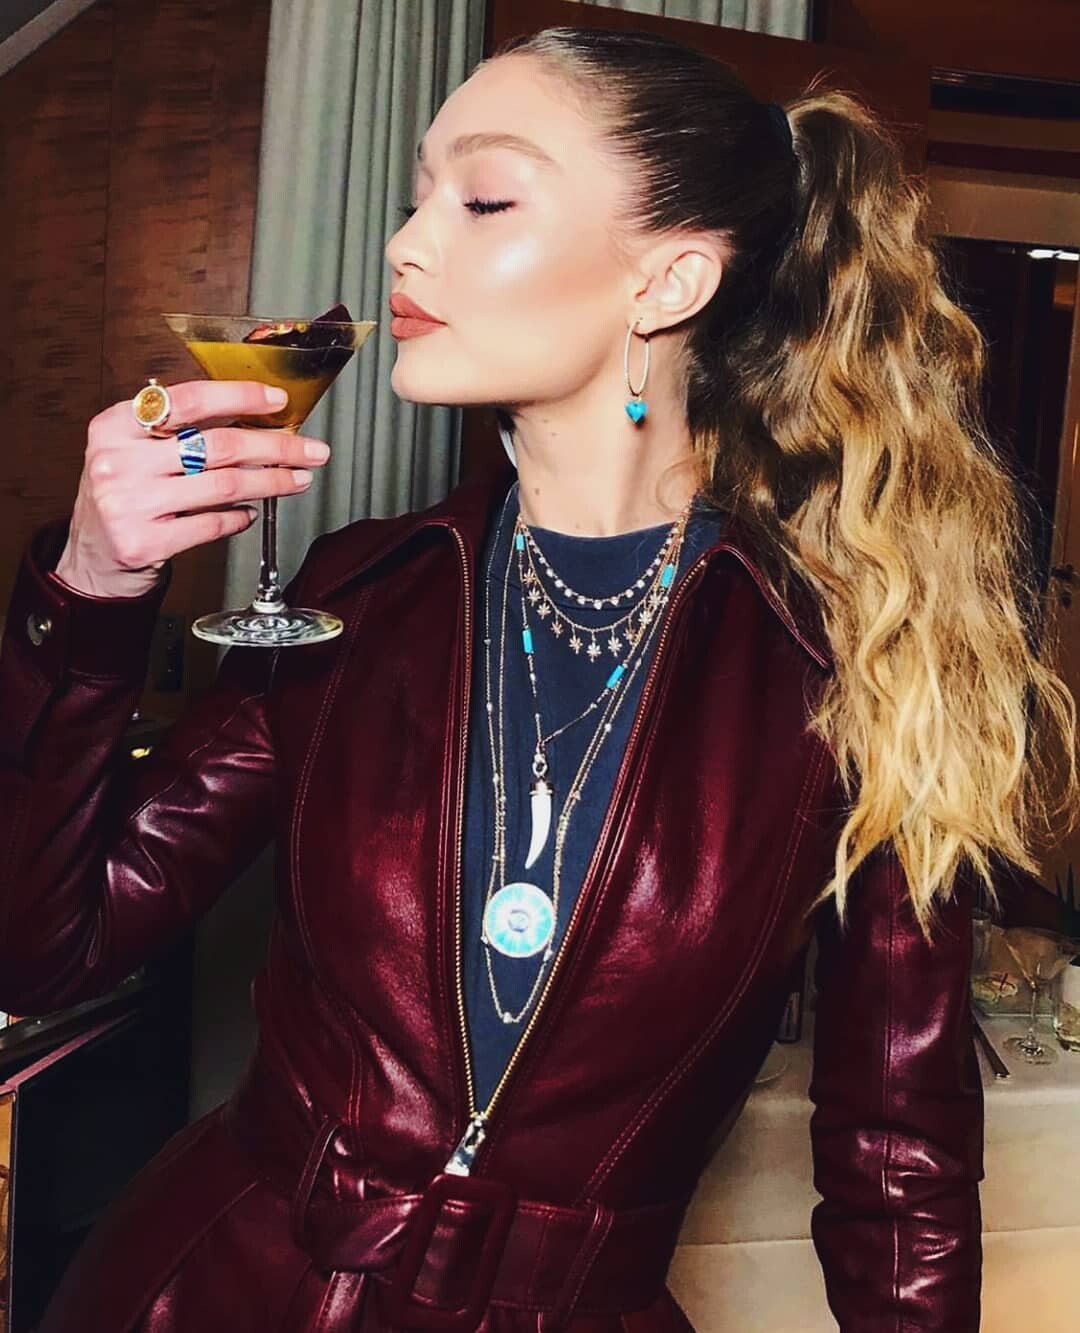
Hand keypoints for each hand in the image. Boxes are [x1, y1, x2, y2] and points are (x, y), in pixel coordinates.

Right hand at [53, 380, 331, 597]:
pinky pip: (212, 525)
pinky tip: (251, 513)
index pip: (189, 400)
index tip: (278, 400)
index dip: (239, 397)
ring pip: (224, 485)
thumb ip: (178, 431)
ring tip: (296, 480)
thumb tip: (254, 417)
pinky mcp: (144, 542)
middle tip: (310, 450)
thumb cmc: (125, 493)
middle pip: (218, 445)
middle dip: (275, 447)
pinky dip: (240, 518)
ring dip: (271, 482)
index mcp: (116, 425)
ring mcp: (130, 504)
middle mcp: (119, 461)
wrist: (93, 555)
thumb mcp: (134, 450)